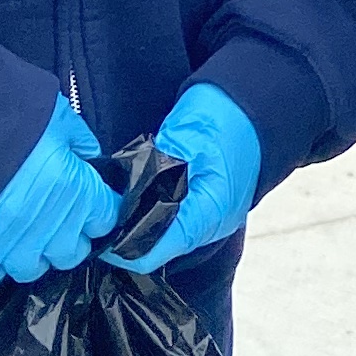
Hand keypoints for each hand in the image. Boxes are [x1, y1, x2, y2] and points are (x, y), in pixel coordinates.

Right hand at [0, 94, 116, 284]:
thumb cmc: (6, 112)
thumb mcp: (58, 115)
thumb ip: (81, 143)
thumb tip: (90, 159)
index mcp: (75, 189)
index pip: (106, 218)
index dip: (100, 208)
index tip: (92, 201)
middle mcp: (47, 225)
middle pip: (72, 252)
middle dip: (69, 235)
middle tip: (55, 215)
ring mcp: (9, 244)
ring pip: (33, 268)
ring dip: (32, 252)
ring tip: (22, 231)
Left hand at [108, 83, 262, 272]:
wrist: (258, 102)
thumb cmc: (224, 116)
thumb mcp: (182, 142)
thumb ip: (152, 176)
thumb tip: (119, 203)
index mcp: (207, 214)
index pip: (152, 253)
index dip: (119, 246)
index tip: (96, 227)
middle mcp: (212, 225)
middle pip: (157, 247)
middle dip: (127, 233)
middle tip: (100, 211)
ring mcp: (213, 216)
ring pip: (165, 235)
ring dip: (140, 221)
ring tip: (115, 201)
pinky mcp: (210, 205)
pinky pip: (175, 219)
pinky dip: (155, 211)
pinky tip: (140, 194)